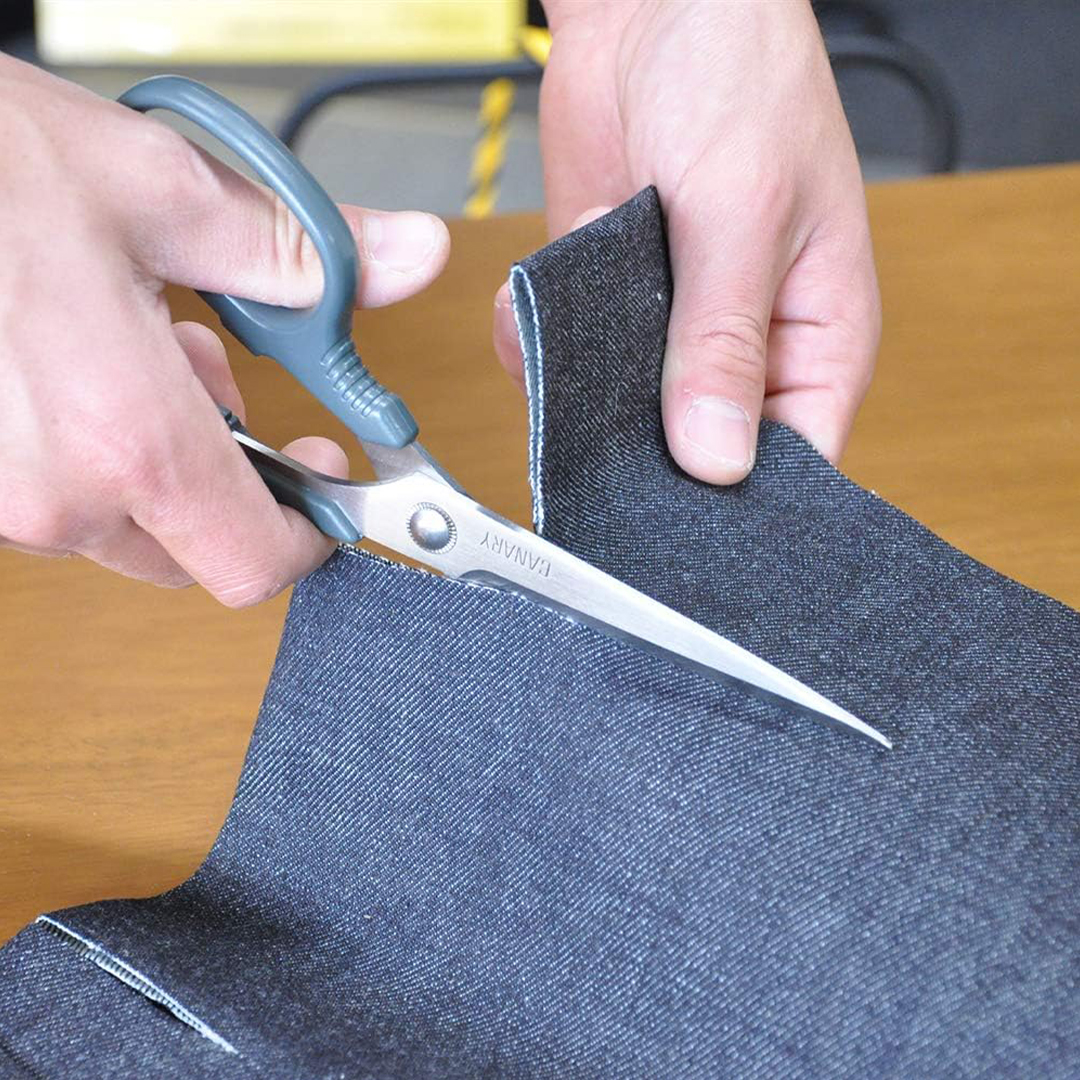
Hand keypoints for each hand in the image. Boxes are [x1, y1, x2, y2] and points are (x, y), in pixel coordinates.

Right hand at [0, 57, 448, 604]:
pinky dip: (98, 449)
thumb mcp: (167, 191)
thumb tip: (411, 254)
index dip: (311, 533)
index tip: (326, 481)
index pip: (258, 563)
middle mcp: (59, 493)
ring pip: (128, 523)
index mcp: (132, 439)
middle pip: (198, 549)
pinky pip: (62, 496)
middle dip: (233, 476)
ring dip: (162, 456)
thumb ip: (305, 251)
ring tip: (147, 349)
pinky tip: (85, 363)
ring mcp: (0, 498)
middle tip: (227, 382)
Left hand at [494, 0, 879, 482]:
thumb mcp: (743, 212)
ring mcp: (666, 336)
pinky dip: (538, 342)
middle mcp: (742, 353)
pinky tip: (537, 303)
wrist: (648, 6)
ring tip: (569, 333)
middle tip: (596, 436)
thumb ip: (722, 341)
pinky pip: (563, 364)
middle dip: (643, 454)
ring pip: (618, 420)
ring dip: (581, 390)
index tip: (677, 523)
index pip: (793, 466)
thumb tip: (715, 459)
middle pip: (696, 458)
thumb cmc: (739, 78)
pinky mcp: (603, 308)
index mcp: (816, 342)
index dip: (741, 505)